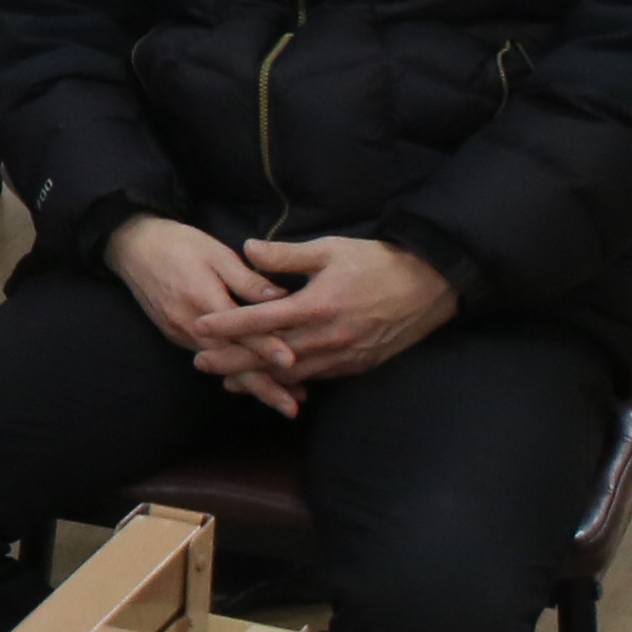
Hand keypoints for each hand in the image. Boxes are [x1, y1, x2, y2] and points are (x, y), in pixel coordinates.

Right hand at [106, 211, 302, 406]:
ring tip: (284, 400)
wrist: (131, 247)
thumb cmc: (178, 244)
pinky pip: (211, 359)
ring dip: (253, 384)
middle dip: (263, 387)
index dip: (267, 347)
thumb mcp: (216, 252)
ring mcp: (182, 335)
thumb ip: (247, 278)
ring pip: (223, 366)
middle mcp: (191, 326)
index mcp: (204, 300)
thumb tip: (282, 297)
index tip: (292, 363)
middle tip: (293, 408)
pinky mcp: (178, 337)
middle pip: (233, 363)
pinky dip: (234, 372)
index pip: (241, 330)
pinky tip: (255, 380)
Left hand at [214, 234, 458, 396]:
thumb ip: (286, 255)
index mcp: (316, 306)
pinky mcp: (359, 364)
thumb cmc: (378, 262)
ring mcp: (345, 355)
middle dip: (233, 362)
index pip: (261, 320)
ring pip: (293, 374)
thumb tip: (247, 249)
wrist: (431, 286)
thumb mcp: (330, 249)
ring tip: (228, 382)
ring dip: (259, 379)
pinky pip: (319, 377)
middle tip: (200, 364)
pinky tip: (275, 383)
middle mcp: (328, 336)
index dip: (228, 325)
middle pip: (270, 356)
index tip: (200, 327)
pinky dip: (292, 382)